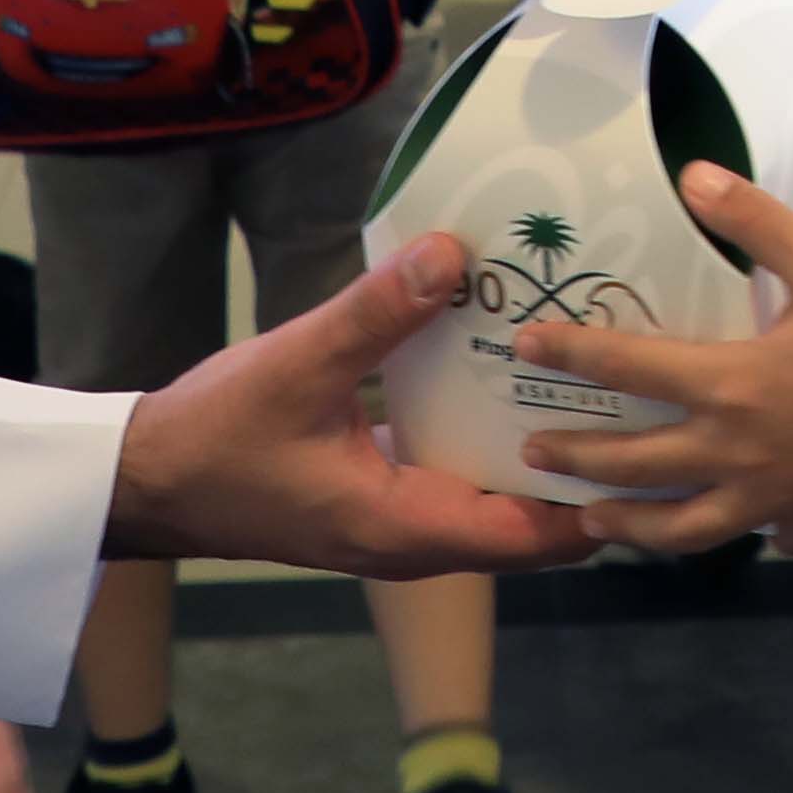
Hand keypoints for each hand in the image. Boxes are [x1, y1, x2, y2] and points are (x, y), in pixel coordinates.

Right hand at [107, 235, 598, 572]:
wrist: (142, 480)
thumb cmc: (213, 437)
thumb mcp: (298, 364)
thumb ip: (377, 313)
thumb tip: (453, 253)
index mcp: (404, 527)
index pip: (531, 537)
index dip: (596, 502)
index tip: (650, 448)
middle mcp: (411, 539)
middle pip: (528, 524)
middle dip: (584, 472)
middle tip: (641, 402)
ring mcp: (395, 523)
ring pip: (495, 501)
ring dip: (539, 454)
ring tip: (594, 384)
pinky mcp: (378, 498)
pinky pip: (458, 480)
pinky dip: (491, 442)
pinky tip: (510, 380)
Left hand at [511, 162, 792, 554]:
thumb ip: (759, 223)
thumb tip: (692, 175)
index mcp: (733, 385)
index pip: (629, 367)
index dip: (572, 353)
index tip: (524, 346)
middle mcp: (735, 452)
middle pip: (635, 464)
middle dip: (576, 457)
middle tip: (531, 450)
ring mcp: (770, 498)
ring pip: (678, 527)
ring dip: (626, 525)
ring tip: (591, 520)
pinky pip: (758, 536)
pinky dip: (734, 535)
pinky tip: (732, 532)